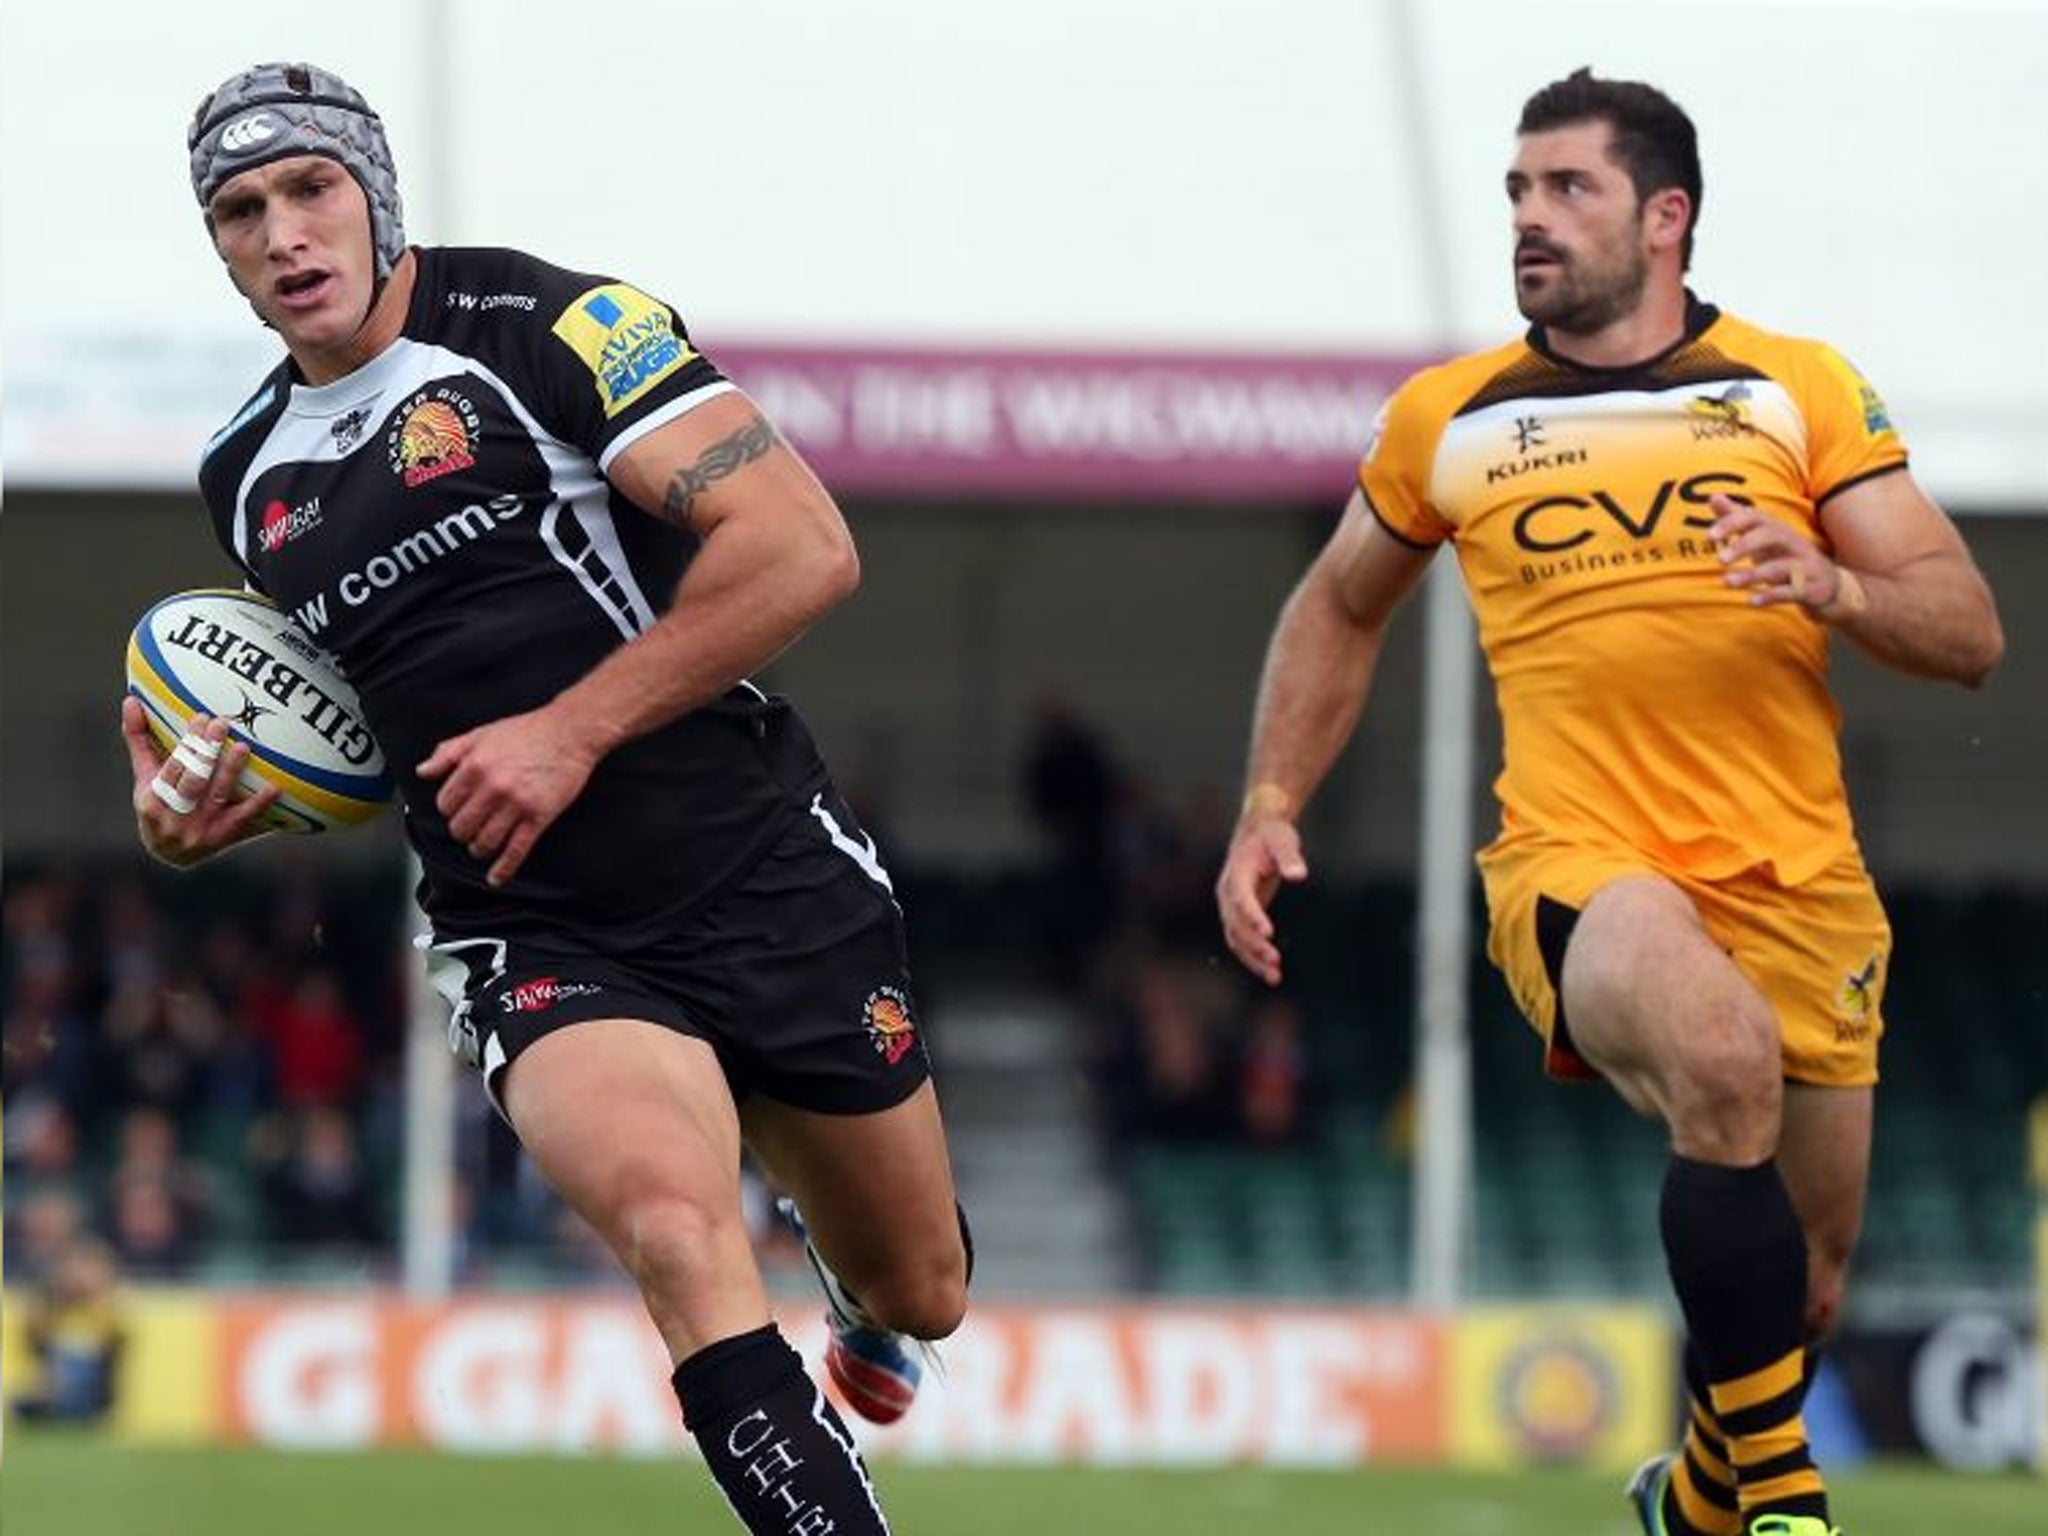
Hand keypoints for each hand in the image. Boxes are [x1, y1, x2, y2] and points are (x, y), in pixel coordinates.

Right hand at [121, 697, 279, 865]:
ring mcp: (200, 828)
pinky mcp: (223, 836)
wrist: (171, 855)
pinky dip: (260, 803)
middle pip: (192, 782)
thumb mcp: (145, 776)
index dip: (186, 745)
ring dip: (230, 771)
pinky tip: (275, 786)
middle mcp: (175, 816)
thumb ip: (140, 740)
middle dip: (206, 753)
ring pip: (217, 796)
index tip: (201, 717)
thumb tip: (130, 700)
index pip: (171, 767)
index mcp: (152, 799)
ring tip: (243, 747)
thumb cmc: (158, 804)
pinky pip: (244, 818)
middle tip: (222, 723)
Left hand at [417, 704, 599, 887]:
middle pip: (461, 828)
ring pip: (485, 842)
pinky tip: (496, 877)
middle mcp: (492, 787)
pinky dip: (503, 869)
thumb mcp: (480, 734)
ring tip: (483, 845)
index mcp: (475, 766)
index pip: (445, 803)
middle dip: (462, 831)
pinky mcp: (538, 817)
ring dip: (479, 848)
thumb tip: (423, 771)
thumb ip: (448, 752)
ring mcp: (516, 805)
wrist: (570, 733)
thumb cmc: (527, 731)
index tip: (457, 810)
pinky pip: (516, 850)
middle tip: (470, 828)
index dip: (449, 810)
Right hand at [1216, 801, 1309, 986]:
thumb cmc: (1272, 835)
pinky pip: (1242, 941)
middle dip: (1254, 944)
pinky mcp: (1240, 916)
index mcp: (1236, 873)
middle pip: (1235, 924)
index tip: (1268, 933)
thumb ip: (1289, 857)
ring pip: (1236, 938)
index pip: (1240, 897)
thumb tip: (1298, 875)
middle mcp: (1228, 893)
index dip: (1252, 915)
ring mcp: (1231, 906)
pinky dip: (1254, 958)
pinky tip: (1272, 973)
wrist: (1258, 833)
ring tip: (1275, 977)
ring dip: (1253, 958)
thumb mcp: (1283, 840)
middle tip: (1275, 960)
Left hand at [1708, 494, 1863, 617]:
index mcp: (1778, 529)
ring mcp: (1805, 566)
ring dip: (1752, 574)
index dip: (1733, 523)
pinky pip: (1792, 591)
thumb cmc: (1786, 557)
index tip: (1709, 536)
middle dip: (1744, 545)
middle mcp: (1793, 543)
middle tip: (1719, 559)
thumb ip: (1738, 519)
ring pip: (1779, 567)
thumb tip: (1713, 497)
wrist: (1830, 586)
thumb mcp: (1762, 538)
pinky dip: (1771, 595)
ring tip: (1726, 582)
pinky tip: (1751, 600)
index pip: (1755, 518)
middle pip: (1771, 535)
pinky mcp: (1812, 588)